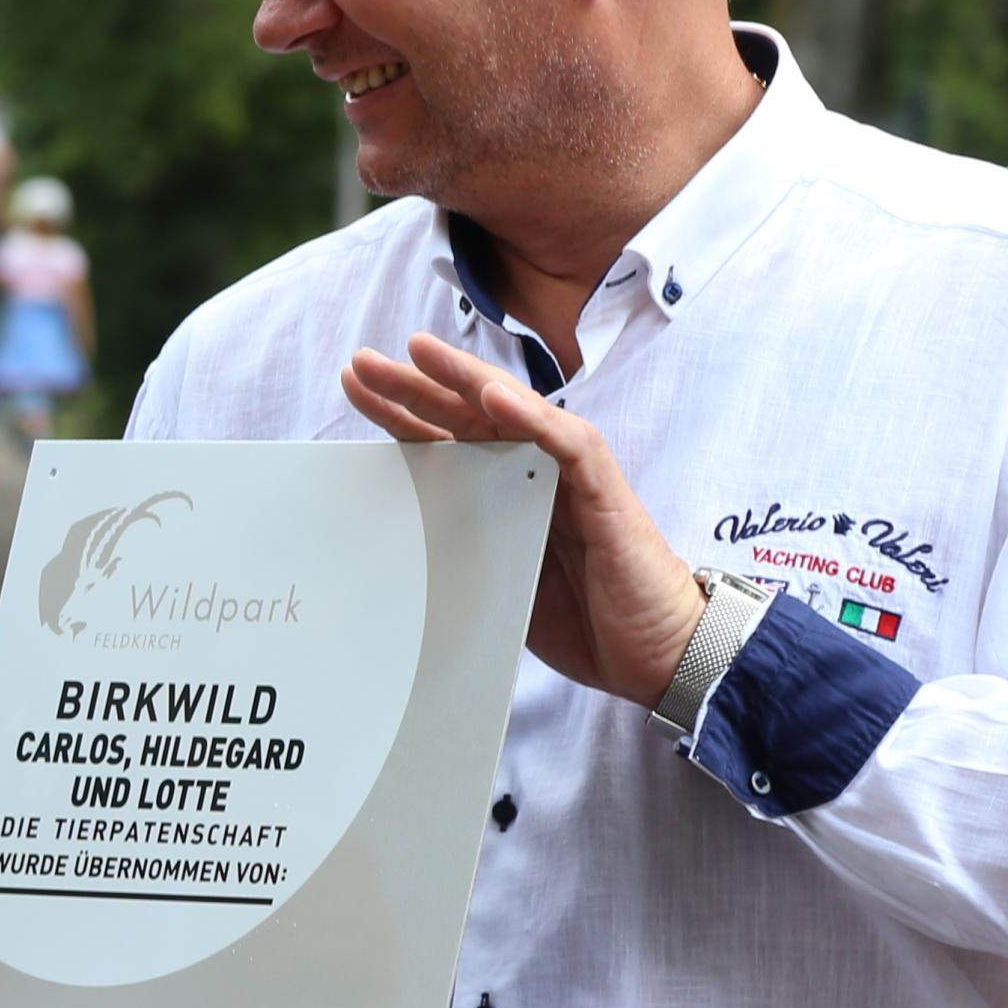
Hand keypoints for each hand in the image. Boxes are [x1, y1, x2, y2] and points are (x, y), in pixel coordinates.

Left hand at [345, 331, 702, 705]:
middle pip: (469, 414)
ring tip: (421, 354)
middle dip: (415, 385)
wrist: (653, 654)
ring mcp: (570, 476)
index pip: (445, 440)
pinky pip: (569, 443)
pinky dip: (533, 416)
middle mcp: (535, 471)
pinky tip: (496, 394)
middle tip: (364, 361)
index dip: (400, 413)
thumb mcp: (499, 583)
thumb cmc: (585, 619)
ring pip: (515, 411)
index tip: (354, 388)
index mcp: (506, 491)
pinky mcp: (604, 492)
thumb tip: (399, 546)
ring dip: (468, 379)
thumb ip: (462, 550)